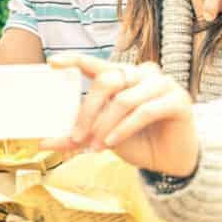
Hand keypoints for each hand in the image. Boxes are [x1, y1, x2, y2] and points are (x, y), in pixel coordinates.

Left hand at [41, 54, 198, 176]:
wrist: (170, 162)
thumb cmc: (137, 142)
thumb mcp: (102, 136)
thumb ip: (77, 135)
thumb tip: (43, 142)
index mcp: (123, 75)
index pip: (96, 62)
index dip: (74, 59)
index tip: (52, 62)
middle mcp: (142, 74)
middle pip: (107, 81)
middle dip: (88, 111)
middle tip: (78, 137)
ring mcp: (163, 84)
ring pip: (124, 99)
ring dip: (105, 125)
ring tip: (96, 146)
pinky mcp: (178, 100)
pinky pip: (144, 111)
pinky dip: (124, 128)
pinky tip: (113, 141)